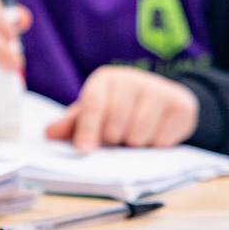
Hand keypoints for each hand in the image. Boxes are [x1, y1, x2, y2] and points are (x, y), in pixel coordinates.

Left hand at [46, 65, 197, 151]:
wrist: (163, 100)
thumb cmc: (120, 109)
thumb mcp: (95, 114)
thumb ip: (73, 125)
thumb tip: (49, 134)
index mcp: (105, 80)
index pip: (93, 104)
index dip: (87, 128)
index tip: (84, 150)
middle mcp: (132, 79)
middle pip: (115, 123)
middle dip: (114, 139)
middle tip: (118, 138)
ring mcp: (158, 89)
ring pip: (139, 134)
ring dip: (135, 144)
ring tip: (136, 136)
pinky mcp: (180, 103)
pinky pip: (162, 139)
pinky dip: (157, 144)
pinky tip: (156, 133)